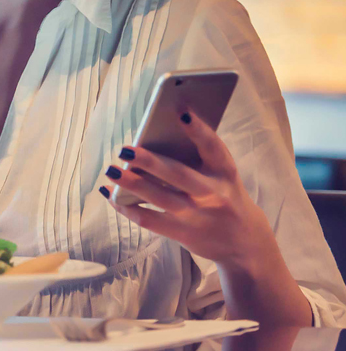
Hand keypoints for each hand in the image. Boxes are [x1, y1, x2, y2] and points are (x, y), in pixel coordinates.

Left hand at [99, 110, 273, 268]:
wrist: (245, 243)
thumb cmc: (225, 197)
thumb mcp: (222, 177)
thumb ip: (197, 158)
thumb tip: (155, 135)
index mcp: (225, 173)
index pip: (214, 148)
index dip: (199, 131)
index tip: (181, 113)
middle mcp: (213, 194)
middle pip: (178, 175)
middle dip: (150, 162)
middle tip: (125, 149)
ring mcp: (197, 216)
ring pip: (160, 198)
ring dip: (132, 184)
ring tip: (111, 170)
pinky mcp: (183, 234)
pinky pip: (150, 220)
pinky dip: (127, 208)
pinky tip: (111, 195)